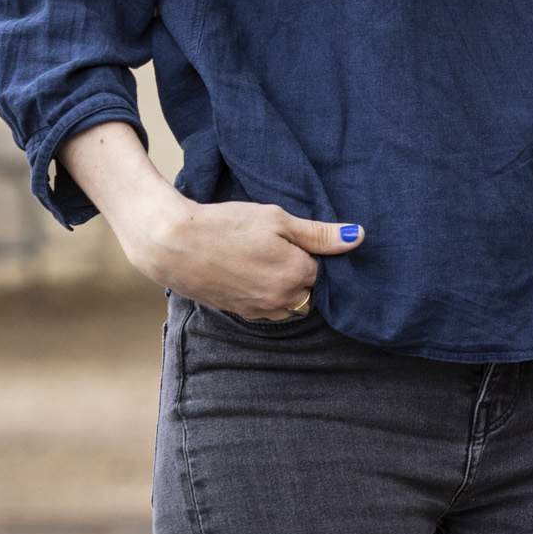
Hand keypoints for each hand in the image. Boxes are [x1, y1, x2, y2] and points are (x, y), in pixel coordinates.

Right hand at [61, 120, 359, 320]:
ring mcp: (259, 311)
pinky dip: (264, 294)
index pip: (320, 266)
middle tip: (271, 247)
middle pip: (307, 287)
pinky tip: (245, 272)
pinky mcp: (240, 314)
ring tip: (257, 259)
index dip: (305, 250)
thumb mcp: (277, 220)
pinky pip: (266, 308)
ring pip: (288, 301)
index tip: (287, 237)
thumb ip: (320, 234)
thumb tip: (359, 237)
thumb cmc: (227, 224)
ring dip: (282, 285)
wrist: (173, 244)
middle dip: (298, 270)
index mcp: (297, 275)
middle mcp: (282, 300)